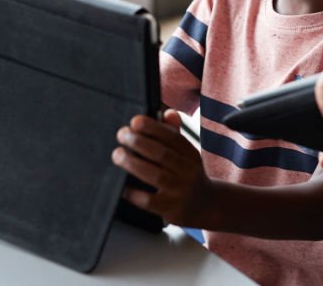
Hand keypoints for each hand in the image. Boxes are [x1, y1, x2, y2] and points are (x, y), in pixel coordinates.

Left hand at [112, 109, 213, 226]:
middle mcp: (189, 172)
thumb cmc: (189, 175)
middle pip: (163, 154)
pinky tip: (121, 185)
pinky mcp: (171, 209)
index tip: (135, 121)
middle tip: (122, 134)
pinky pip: (149, 200)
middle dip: (139, 142)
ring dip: (133, 163)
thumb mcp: (188, 155)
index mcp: (191, 155)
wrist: (205, 206)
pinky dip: (133, 192)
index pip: (173, 138)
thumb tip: (167, 112)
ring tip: (117, 154)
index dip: (154, 128)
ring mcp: (180, 192)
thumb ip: (175, 134)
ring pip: (155, 176)